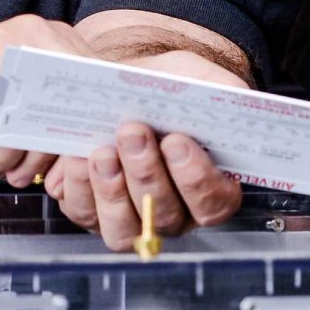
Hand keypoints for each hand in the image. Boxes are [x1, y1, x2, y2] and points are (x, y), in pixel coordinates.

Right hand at [0, 14, 101, 176]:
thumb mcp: (25, 120)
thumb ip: (64, 120)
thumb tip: (109, 141)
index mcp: (52, 40)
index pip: (102, 81)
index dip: (96, 123)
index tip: (86, 148)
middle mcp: (33, 35)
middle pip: (79, 106)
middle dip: (58, 148)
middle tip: (29, 162)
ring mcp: (2, 50)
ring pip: (46, 123)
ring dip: (22, 156)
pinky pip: (8, 135)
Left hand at [41, 50, 246, 250]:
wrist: (125, 85)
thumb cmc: (169, 88)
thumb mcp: (202, 79)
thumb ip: (223, 90)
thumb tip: (231, 101)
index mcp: (212, 186)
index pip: (214, 202)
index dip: (196, 178)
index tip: (177, 141)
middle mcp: (175, 213)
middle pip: (165, 216)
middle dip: (146, 174)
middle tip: (133, 132)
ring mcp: (131, 218)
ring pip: (123, 230)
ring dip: (111, 191)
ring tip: (102, 151)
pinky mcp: (92, 213)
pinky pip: (84, 214)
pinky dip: (78, 187)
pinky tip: (77, 157)